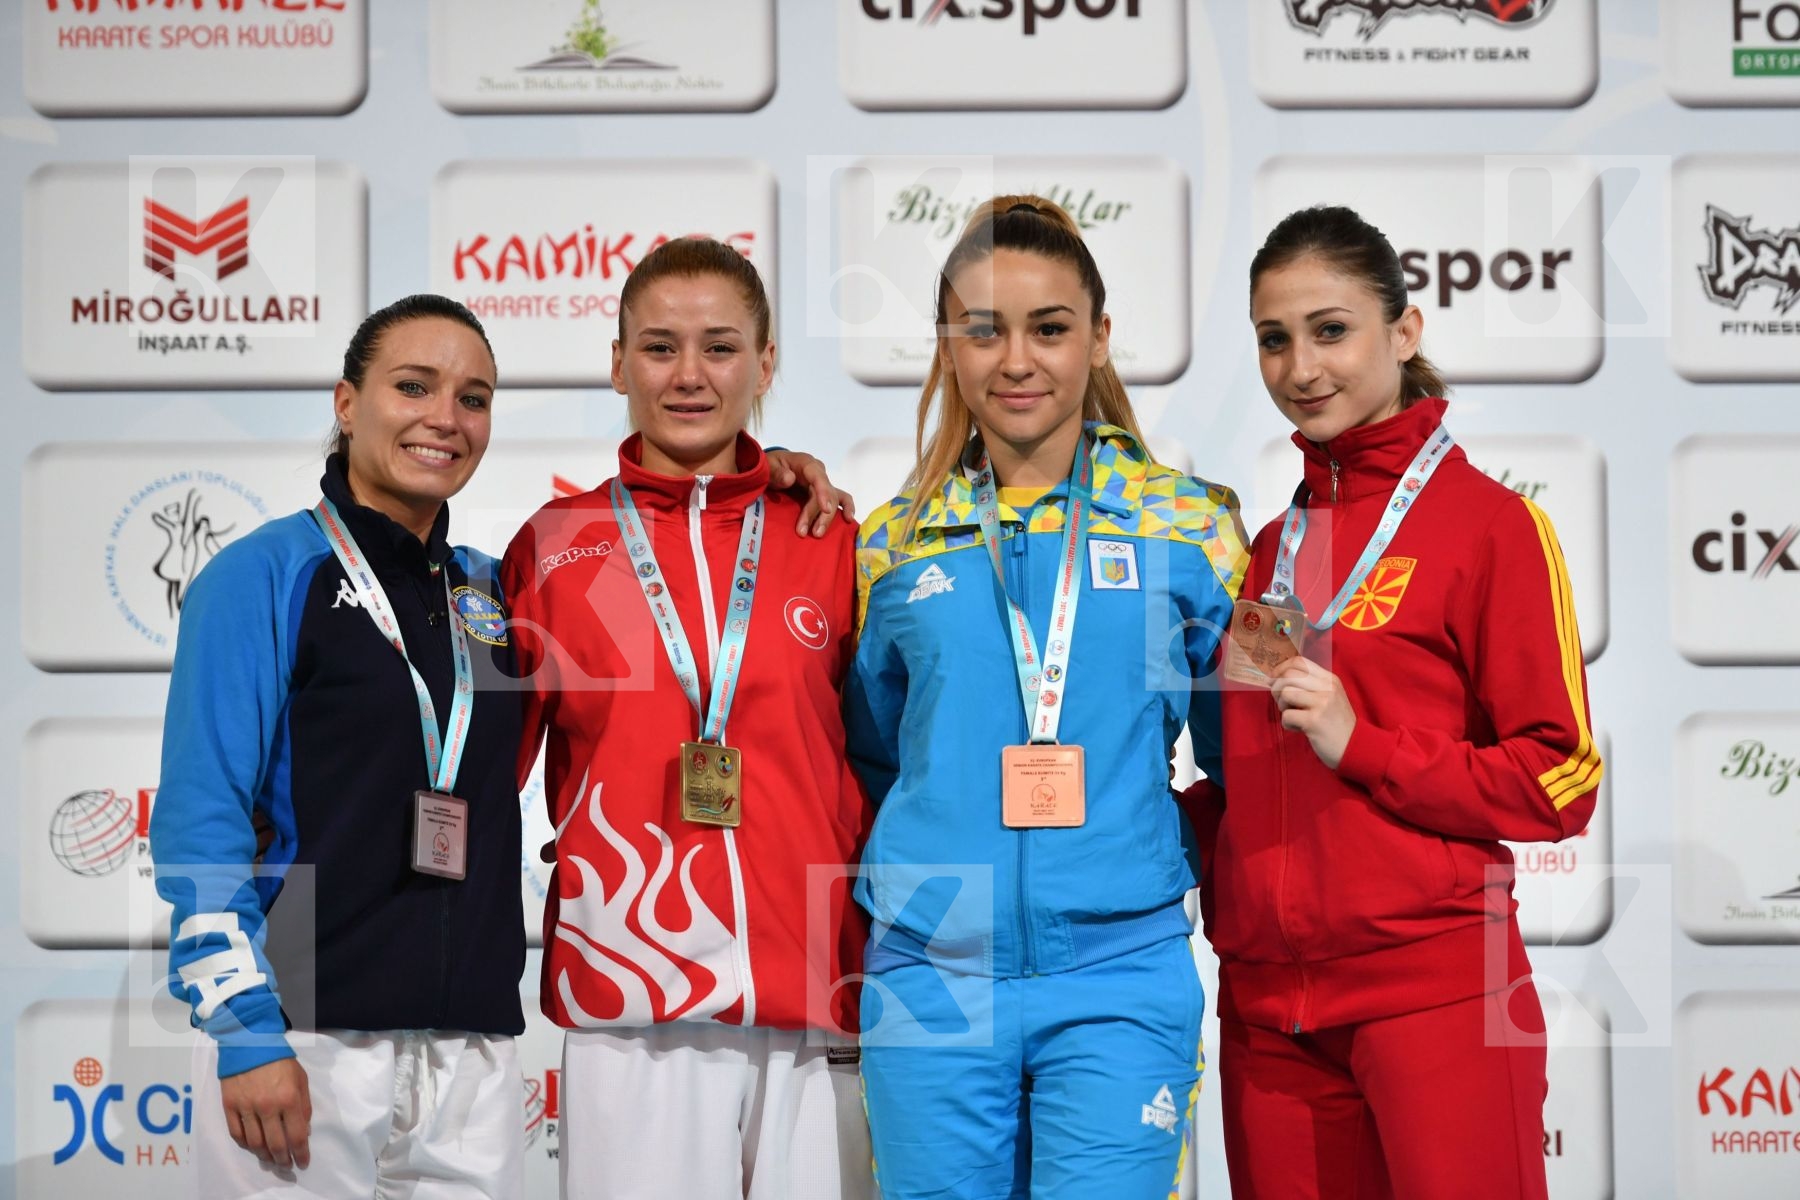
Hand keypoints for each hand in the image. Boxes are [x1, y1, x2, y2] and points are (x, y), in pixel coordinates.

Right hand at [220, 1057, 311, 1170]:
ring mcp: (246, 1107)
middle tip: (286, 1165)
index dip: (301, 1153)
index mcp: (289, 1099)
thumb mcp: (301, 1078)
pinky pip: (236, 1134)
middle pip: (275, 1144)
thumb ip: (304, 1105)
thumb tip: (304, 1130)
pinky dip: (245, 1145)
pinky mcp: (229, 1106)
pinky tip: (253, 1147)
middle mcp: (268, 1107)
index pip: (297, 1135)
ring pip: (255, 1143)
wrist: (249, 1043)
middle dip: (283, 1160)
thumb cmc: (280, 1060)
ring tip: (270, 1160)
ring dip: (264, 1156)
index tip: (303, 1163)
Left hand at [766, 449, 855, 536]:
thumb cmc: (771, 466)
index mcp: (806, 463)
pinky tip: (848, 520)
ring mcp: (823, 483)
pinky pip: (841, 499)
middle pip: (827, 493)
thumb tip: (790, 479)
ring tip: (818, 534)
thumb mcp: (769, 466)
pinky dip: (847, 508)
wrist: (773, 468)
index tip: (825, 508)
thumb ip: (776, 472)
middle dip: (819, 513)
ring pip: (834, 500)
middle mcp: (818, 472)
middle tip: (806, 532)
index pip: (818, 476)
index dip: (823, 492)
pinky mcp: (824, 493)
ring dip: (827, 518)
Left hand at [1268, 656, 1356, 770]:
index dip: (1281, 668)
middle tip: (1282, 702)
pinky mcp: (1314, 721)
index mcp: (1330, 679)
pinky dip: (1287, 724)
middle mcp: (1327, 687)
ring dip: (1282, 706)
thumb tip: (1278, 678)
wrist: (1355, 746)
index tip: (1275, 679)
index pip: (1299, 661)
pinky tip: (1298, 729)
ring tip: (1292, 715)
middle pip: (1289, 675)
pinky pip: (1287, 716)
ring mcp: (1321, 703)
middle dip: (1277, 688)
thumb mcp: (1329, 697)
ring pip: (1285, 693)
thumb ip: (1310, 686)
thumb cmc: (1336, 723)